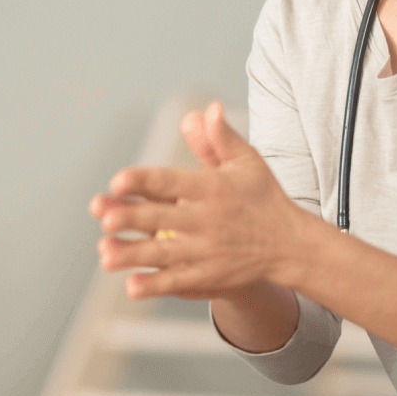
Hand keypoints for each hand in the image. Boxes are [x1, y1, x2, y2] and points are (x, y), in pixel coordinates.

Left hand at [89, 102, 305, 299]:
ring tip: (104, 254)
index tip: (117, 181)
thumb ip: (220, 138)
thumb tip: (207, 108)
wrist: (293, 245)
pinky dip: (156, 285)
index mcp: (212, 188)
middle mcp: (209, 220)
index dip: (143, 181)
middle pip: (163, 218)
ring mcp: (208, 250)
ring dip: (134, 254)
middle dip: (133, 218)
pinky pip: (179, 281)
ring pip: (165, 253)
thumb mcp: (247, 162)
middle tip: (104, 218)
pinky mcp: (211, 275)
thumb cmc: (263, 198)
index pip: (171, 182)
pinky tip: (131, 286)